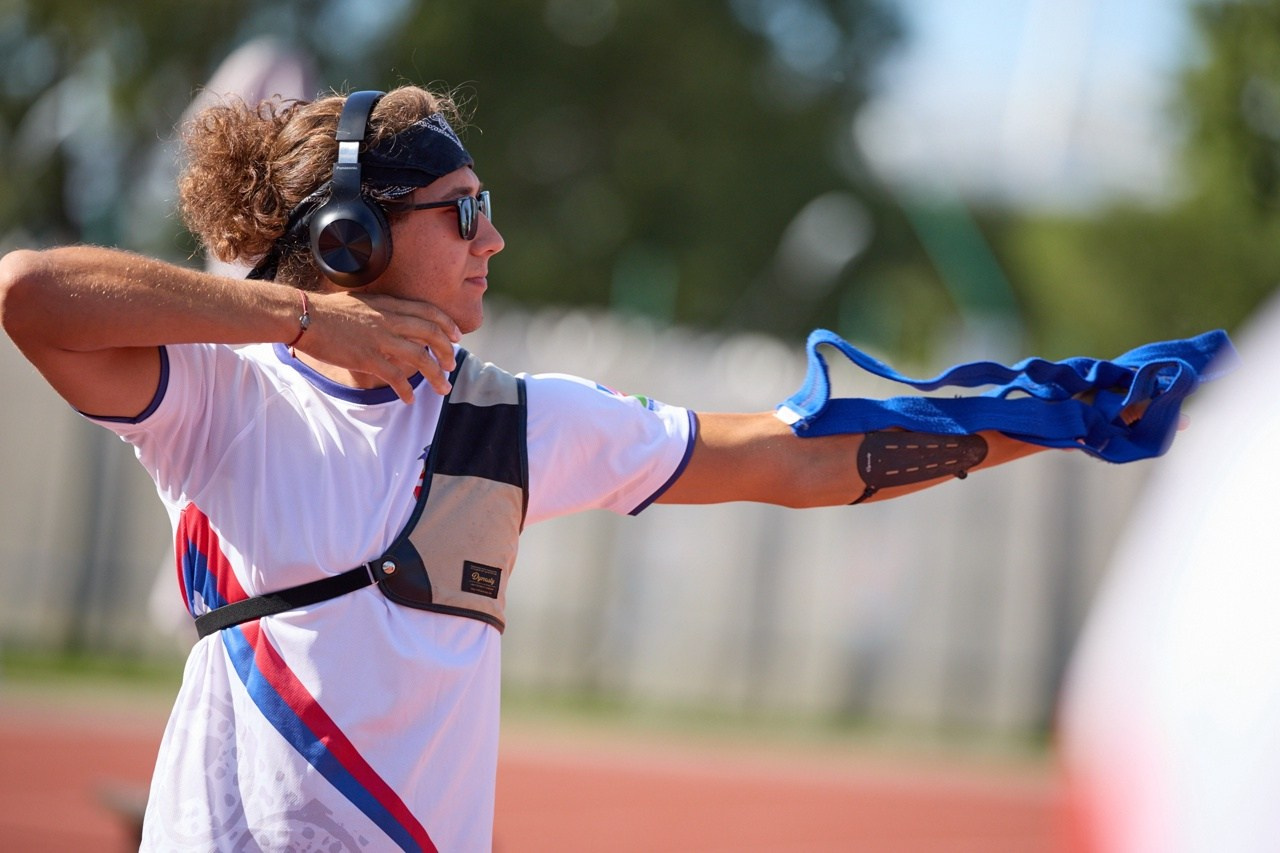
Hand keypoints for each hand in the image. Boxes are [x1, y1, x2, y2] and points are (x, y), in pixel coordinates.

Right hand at [291, 290, 461, 401]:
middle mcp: (389, 320)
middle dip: (447, 351)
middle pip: (431, 334)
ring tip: (443, 388)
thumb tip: (395, 320)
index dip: (447, 324)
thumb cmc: (328, 311)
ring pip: (420, 357)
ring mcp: (380, 339)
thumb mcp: (362, 302)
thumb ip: (383, 310)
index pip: (429, 311)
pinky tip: (409, 399)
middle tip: (452, 365)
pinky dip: (406, 390)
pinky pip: (396, 377)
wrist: (303, 316)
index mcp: (389, 305)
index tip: (457, 337)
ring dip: (436, 375)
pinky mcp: (367, 358)